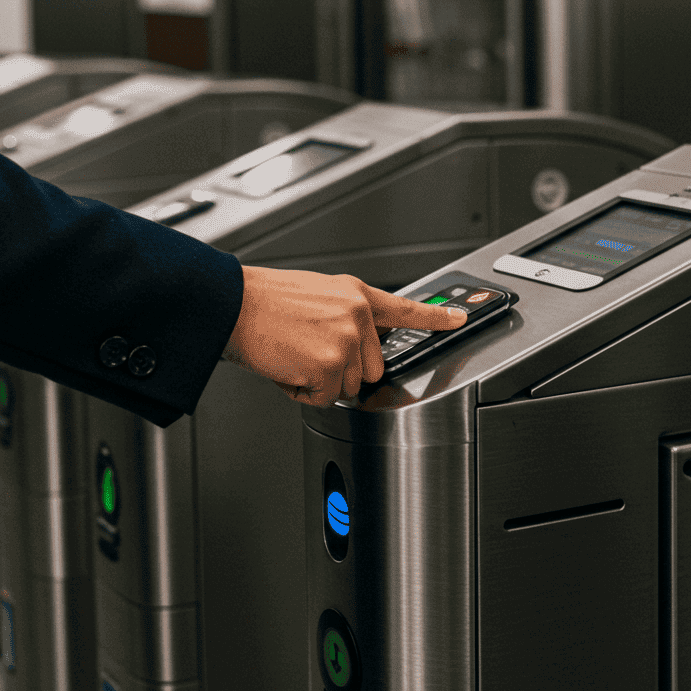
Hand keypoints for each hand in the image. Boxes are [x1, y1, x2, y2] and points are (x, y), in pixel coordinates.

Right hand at [222, 266, 467, 405]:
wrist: (232, 304)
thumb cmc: (264, 302)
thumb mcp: (317, 294)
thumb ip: (345, 315)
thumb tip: (357, 343)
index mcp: (355, 294)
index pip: (404, 309)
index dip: (435, 318)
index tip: (458, 320)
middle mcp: (357, 315)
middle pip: (371, 367)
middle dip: (341, 369)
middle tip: (307, 350)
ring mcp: (346, 341)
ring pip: (347, 386)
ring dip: (320, 381)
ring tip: (293, 354)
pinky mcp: (330, 365)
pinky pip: (324, 397)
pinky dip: (302, 391)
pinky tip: (287, 366)